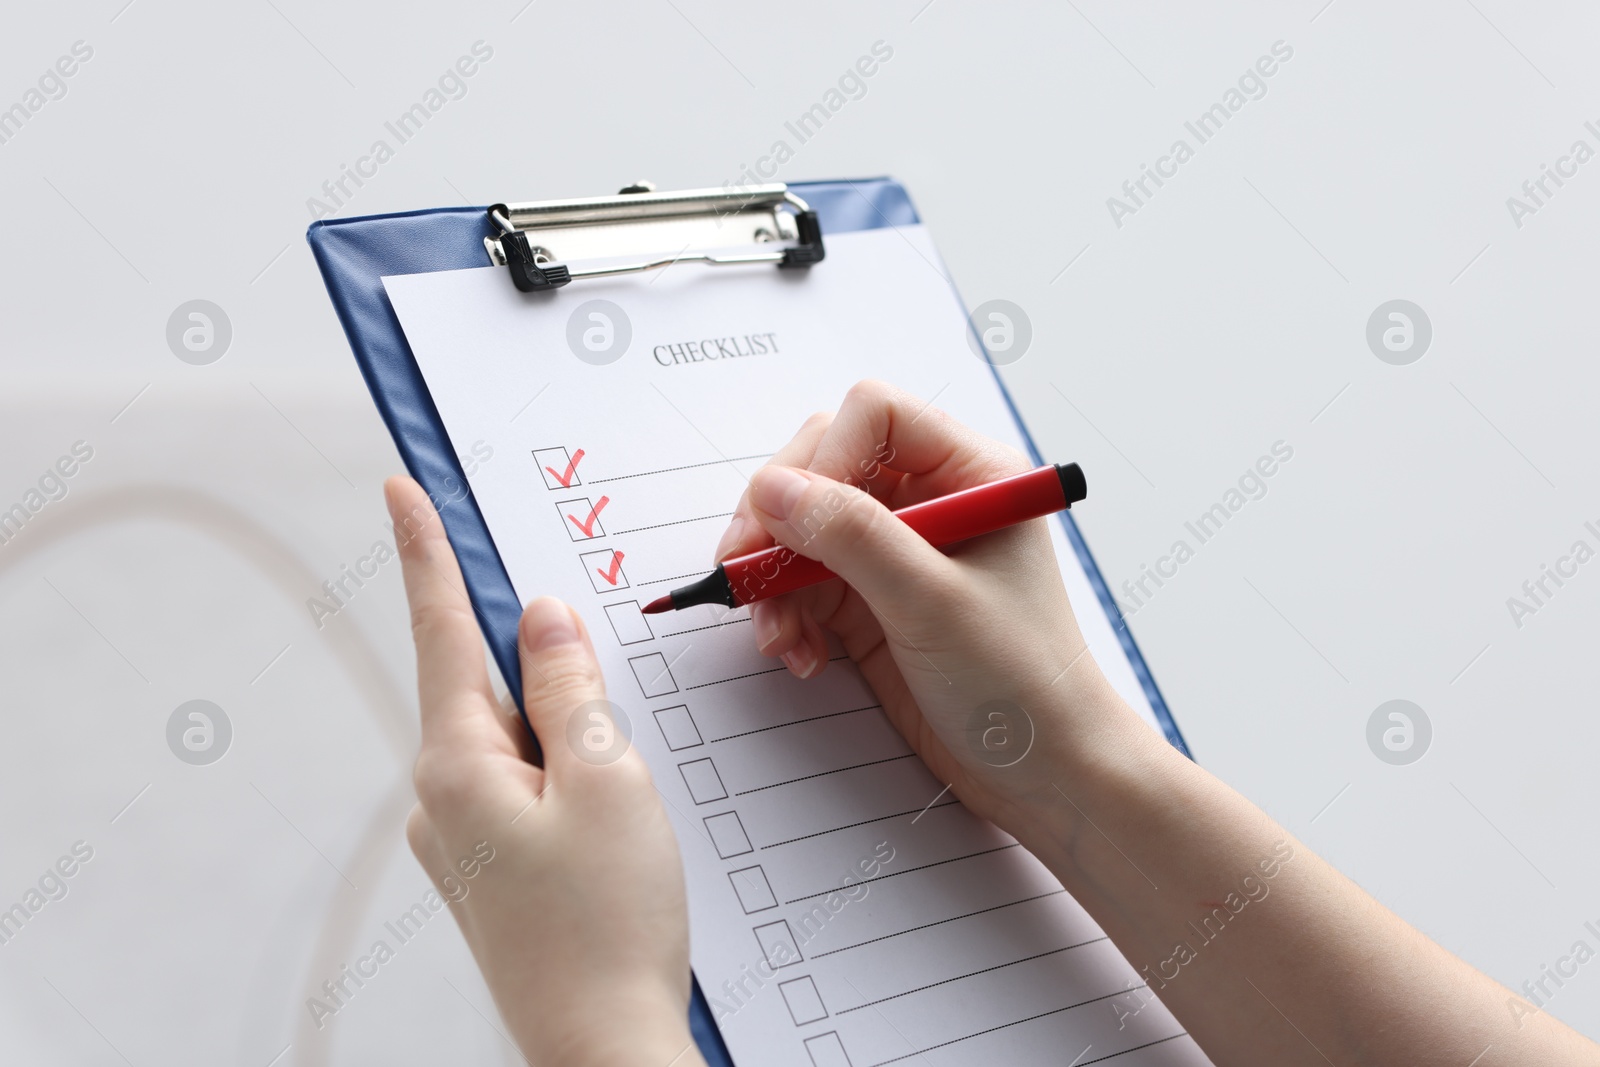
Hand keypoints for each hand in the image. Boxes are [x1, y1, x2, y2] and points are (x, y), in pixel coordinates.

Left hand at [386, 476, 705, 1066]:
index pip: (440, 630)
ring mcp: (463, 838)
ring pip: (515, 737)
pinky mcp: (493, 866)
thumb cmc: (609, 923)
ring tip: (620, 789)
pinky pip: (524, 782)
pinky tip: (605, 806)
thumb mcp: (606, 778)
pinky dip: (564, 768)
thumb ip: (570, 687)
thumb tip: (541, 618)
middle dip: (537, 661)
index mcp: (458, 764)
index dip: (425, 552)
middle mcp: (443, 798)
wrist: (604, 1046)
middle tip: (587, 672)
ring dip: (562, 727)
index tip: (399, 488)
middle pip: (485, 684)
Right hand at [713, 381, 1155, 832]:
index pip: (874, 415)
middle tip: (744, 570)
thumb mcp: (933, 602)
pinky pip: (802, 583)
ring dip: (773, 578)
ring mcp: (898, 551)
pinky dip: (786, 615)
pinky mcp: (871, 601)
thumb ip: (852, 538)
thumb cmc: (1022, 682)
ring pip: (801, 527)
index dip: (823, 457)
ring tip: (777, 637)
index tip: (792, 520)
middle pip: (824, 464)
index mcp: (971, 474)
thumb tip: (773, 489)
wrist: (1046, 774)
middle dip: (778, 519)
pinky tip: (800, 655)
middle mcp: (932, 500)